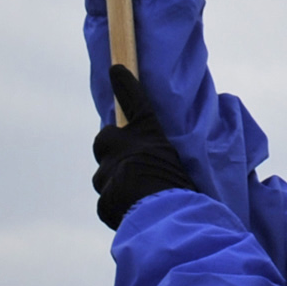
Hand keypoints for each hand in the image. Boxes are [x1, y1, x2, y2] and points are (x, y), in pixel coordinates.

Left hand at [91, 65, 193, 228]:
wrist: (166, 215)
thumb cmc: (182, 185)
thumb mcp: (182, 161)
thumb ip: (162, 150)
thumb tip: (154, 130)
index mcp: (147, 133)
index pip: (134, 101)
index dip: (125, 86)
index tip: (116, 70)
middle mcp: (123, 148)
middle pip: (105, 140)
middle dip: (112, 149)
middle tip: (131, 162)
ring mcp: (108, 175)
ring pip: (105, 175)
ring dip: (115, 181)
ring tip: (138, 194)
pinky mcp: (103, 201)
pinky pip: (107, 201)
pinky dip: (117, 205)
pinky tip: (135, 211)